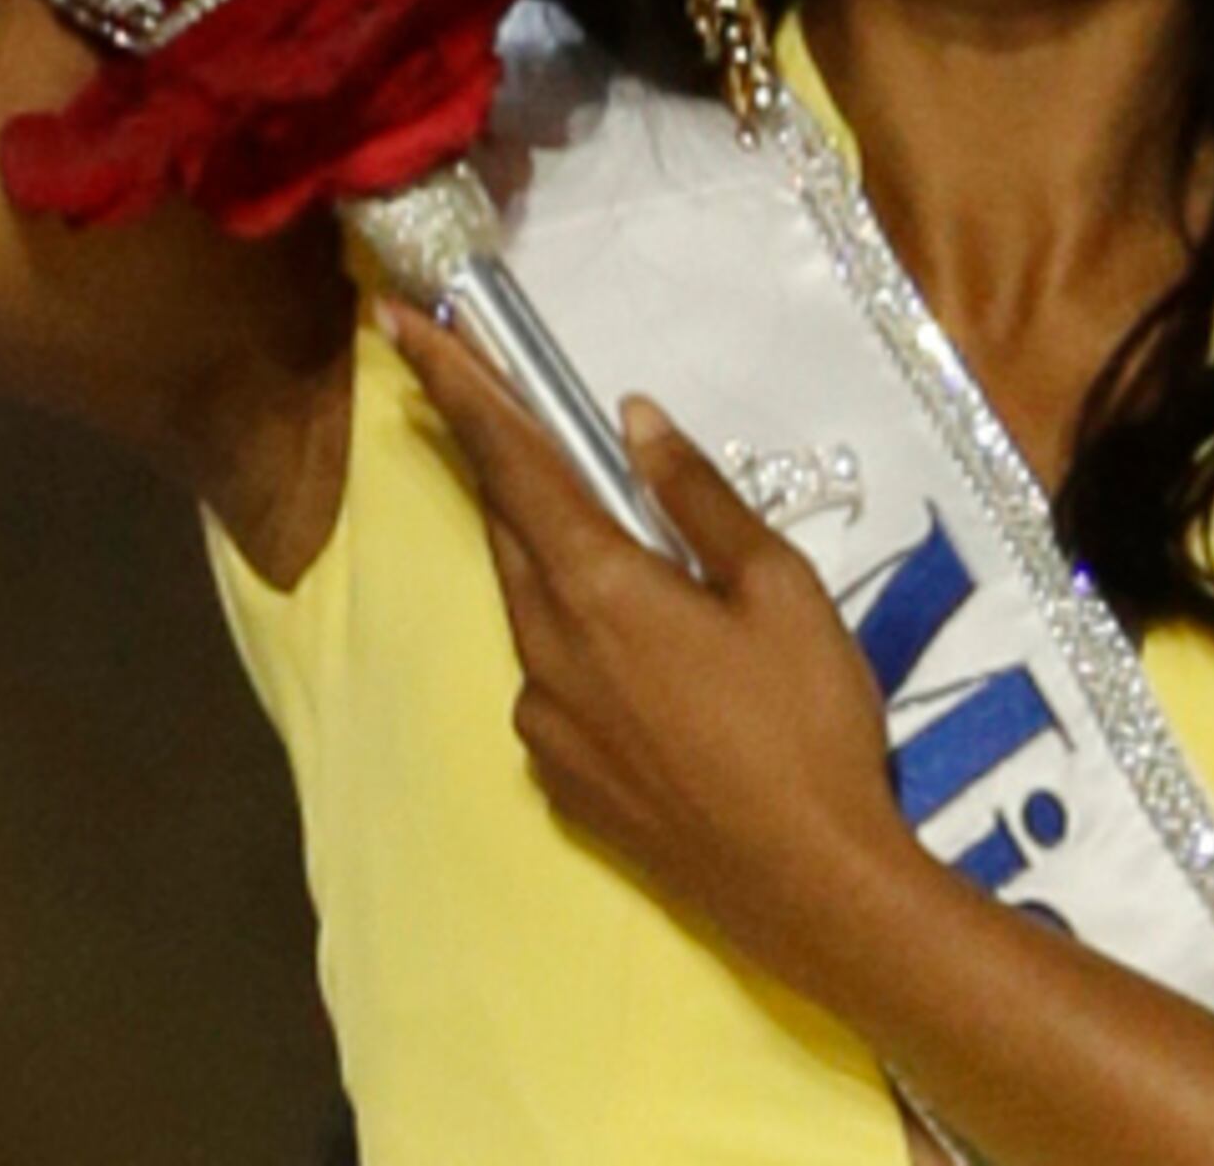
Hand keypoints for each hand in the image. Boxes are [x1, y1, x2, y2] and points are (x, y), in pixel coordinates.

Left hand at [376, 297, 917, 997]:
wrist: (813, 889)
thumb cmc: (809, 723)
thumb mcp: (778, 588)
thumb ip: (698, 499)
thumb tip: (634, 422)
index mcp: (598, 588)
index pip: (510, 461)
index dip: (456, 386)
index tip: (400, 324)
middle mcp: (547, 650)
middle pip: (508, 526)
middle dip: (492, 454)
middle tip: (478, 385)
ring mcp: (544, 725)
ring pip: (529, 603)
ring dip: (544, 546)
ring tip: (599, 523)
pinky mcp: (560, 781)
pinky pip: (549, 679)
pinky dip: (575, 636)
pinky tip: (643, 655)